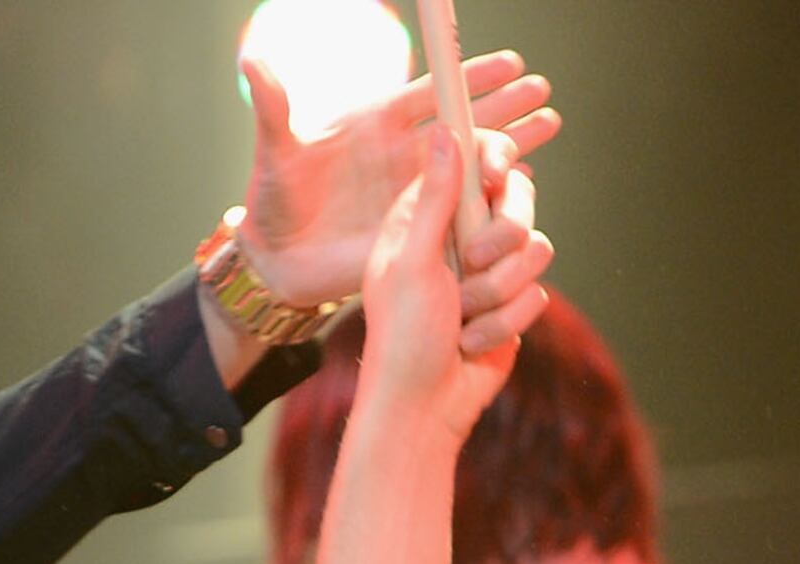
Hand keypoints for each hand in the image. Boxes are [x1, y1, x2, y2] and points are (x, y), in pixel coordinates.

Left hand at [240, 49, 560, 351]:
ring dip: (513, 145)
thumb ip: (273, 109)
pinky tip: (526, 186)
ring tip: (548, 126)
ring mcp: (419, 194)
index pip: (433, 95)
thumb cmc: (272, 209)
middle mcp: (405, 155)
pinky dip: (499, 200)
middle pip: (466, 124)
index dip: (470, 79)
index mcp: (378, 127)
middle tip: (541, 93)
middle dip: (506, 107)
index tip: (510, 65)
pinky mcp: (424, 232)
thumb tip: (250, 58)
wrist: (279, 269)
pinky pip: (471, 213)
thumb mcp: (275, 157)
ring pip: (477, 165)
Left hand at [353, 133, 531, 438]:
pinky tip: (473, 343)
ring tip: (464, 318)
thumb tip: (446, 132)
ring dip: (499, 292)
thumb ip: (435, 198)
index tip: (496, 174)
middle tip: (474, 263)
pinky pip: (537, 293)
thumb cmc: (403, 337)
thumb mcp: (413, 261)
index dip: (493, 159)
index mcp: (427, 216)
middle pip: (518, 199)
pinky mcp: (512, 304)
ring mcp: (490, 270)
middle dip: (503, 235)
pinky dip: (506, 322)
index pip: (474, 161)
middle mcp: (461, 236)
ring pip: (534, 248)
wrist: (423, 407)